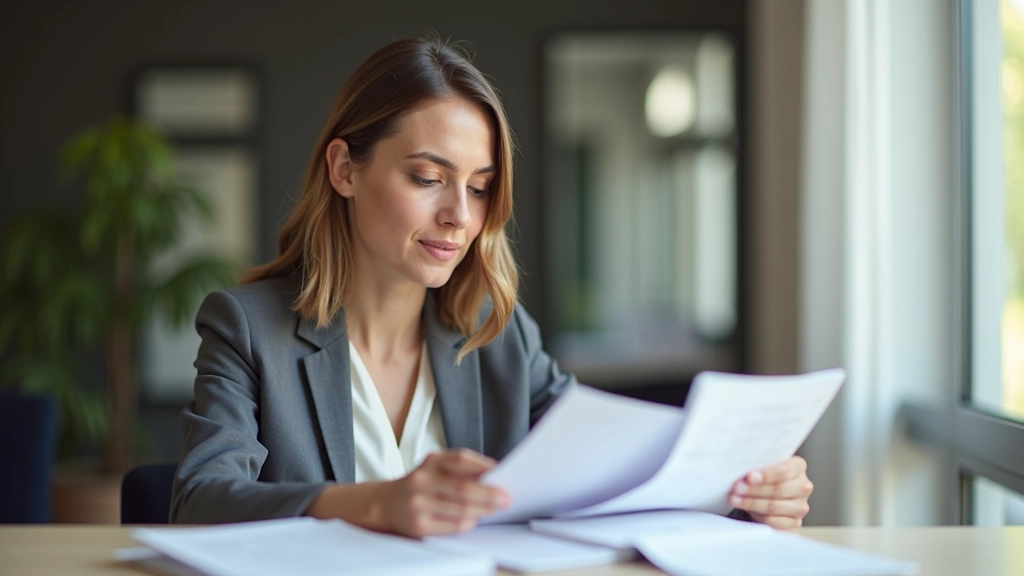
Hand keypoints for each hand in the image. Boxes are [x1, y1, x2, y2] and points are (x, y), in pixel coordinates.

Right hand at [378, 449, 509, 536]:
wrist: (385, 503)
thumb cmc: (421, 485)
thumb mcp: (435, 468)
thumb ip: (460, 471)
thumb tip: (494, 478)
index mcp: (431, 461)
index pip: (462, 460)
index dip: (486, 466)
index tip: (505, 473)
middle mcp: (423, 480)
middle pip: (463, 488)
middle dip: (489, 494)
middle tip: (506, 498)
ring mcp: (419, 503)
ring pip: (460, 509)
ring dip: (483, 510)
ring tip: (496, 509)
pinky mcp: (419, 524)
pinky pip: (452, 525)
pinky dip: (468, 522)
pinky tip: (475, 519)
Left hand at [728, 455, 812, 529]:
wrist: (766, 494)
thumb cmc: (763, 477)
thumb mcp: (762, 466)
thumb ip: (758, 465)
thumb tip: (742, 469)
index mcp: (798, 466)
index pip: (784, 470)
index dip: (766, 475)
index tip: (749, 477)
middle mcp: (803, 486)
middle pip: (778, 490)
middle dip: (754, 490)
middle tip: (736, 488)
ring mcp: (801, 506)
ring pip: (774, 506)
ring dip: (751, 503)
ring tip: (734, 499)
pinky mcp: (795, 523)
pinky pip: (774, 521)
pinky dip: (758, 516)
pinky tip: (746, 510)